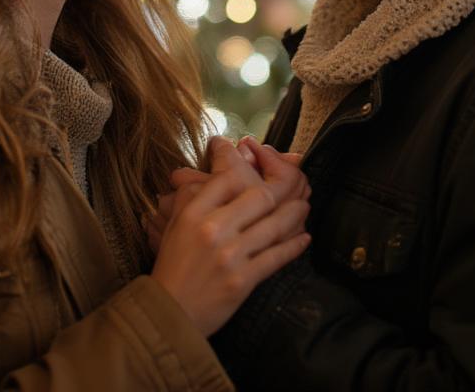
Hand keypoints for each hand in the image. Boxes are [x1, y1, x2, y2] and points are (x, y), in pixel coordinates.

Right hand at [150, 138, 310, 335]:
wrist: (170, 312)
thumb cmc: (173, 265)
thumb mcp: (175, 224)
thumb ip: (192, 196)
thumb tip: (213, 173)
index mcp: (195, 212)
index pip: (228, 178)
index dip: (246, 166)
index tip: (257, 163)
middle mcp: (214, 230)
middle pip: (258, 197)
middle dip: (280, 188)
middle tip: (294, 184)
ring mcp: (231, 255)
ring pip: (273, 226)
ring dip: (294, 214)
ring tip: (303, 206)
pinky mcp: (243, 280)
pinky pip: (276, 257)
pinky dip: (294, 246)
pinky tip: (304, 238)